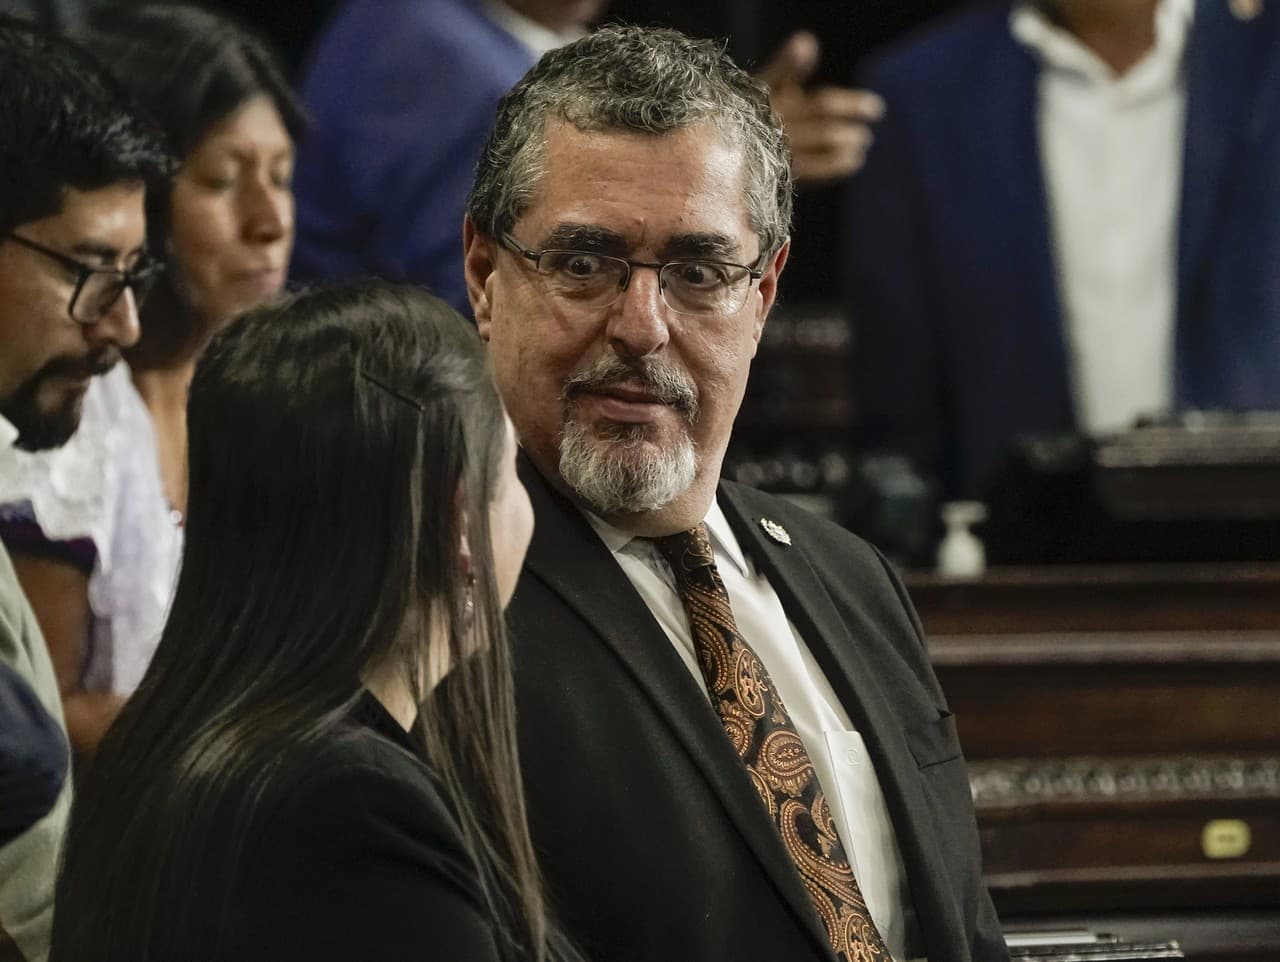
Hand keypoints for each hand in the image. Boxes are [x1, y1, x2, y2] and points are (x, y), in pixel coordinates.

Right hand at [759, 31, 885, 186]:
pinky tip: (853, 161)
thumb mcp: (767, 85)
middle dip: (851, 129)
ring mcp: (779, 154)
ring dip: (847, 147)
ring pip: (821, 152)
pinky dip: (837, 166)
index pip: (822, 104)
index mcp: (778, 103)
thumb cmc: (752, 112)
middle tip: (866, 131)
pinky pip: (815, 173)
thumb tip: (807, 40)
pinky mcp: (779, 175)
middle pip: (826, 130)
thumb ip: (788, 66)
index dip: (851, 105)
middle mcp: (779, 129)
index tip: (876, 108)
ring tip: (861, 143)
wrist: (724, 149)